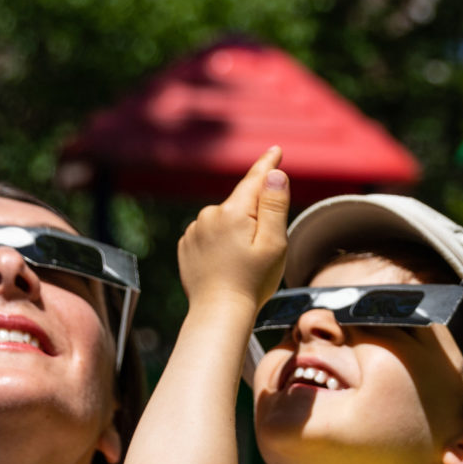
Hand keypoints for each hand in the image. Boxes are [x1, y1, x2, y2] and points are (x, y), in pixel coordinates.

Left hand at [178, 147, 291, 314]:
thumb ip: (274, 206)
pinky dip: (221, 242)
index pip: (254, 179)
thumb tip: (274, 174)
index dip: (268, 164)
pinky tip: (227, 263)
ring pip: (225, 220)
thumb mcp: (274, 243)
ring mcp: (194, 230)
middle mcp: (209, 215)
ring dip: (237, 231)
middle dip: (255, 216)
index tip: (276, 150)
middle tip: (264, 248)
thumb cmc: (252, 281)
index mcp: (234, 212)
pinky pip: (210, 234)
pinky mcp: (186, 245)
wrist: (218, 313)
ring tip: (243, 262)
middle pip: (241, 204)